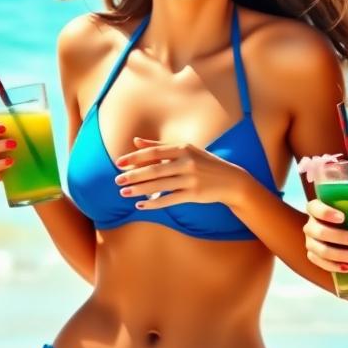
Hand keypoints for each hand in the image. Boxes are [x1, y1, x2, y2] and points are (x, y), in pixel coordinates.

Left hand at [114, 138, 249, 209]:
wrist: (231, 180)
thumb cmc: (204, 163)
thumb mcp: (185, 150)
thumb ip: (159, 146)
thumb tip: (135, 142)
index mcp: (182, 148)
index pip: (154, 152)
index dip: (135, 157)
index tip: (119, 163)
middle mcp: (186, 162)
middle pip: (154, 169)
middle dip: (134, 175)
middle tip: (117, 180)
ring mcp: (190, 179)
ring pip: (160, 185)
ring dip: (139, 189)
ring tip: (124, 192)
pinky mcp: (194, 194)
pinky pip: (170, 199)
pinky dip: (154, 203)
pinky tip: (140, 205)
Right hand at [303, 199, 347, 273]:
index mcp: (316, 208)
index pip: (314, 207)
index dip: (325, 213)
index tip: (343, 218)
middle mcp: (311, 225)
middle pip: (318, 231)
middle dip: (339, 236)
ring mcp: (311, 241)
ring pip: (319, 250)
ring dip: (338, 254)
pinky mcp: (314, 255)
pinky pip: (319, 263)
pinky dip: (333, 266)